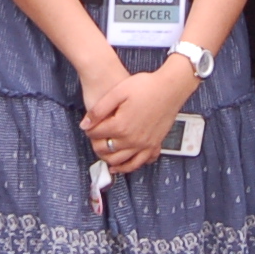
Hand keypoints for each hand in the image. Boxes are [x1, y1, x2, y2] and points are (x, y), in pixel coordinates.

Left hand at [82, 59, 195, 174]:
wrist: (170, 88)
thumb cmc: (145, 86)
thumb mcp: (118, 92)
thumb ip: (99, 110)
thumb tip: (84, 125)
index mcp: (120, 126)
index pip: (95, 135)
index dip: (89, 129)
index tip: (89, 125)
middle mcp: (132, 139)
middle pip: (105, 150)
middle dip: (96, 144)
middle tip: (95, 138)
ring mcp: (144, 144)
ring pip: (120, 162)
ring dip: (108, 159)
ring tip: (103, 152)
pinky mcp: (154, 145)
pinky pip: (139, 163)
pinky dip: (128, 166)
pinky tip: (121, 165)